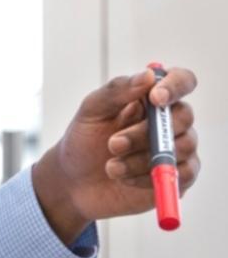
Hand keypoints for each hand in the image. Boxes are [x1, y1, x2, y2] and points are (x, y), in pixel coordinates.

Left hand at [33, 67, 201, 242]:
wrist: (74, 182)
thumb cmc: (84, 141)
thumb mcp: (91, 111)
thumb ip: (117, 90)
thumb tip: (149, 74)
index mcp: (150, 98)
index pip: (181, 80)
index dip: (176, 85)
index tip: (155, 98)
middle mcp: (169, 120)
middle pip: (183, 116)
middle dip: (145, 133)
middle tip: (113, 144)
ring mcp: (177, 148)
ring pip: (183, 147)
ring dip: (142, 159)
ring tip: (111, 167)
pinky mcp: (179, 177)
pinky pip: (182, 174)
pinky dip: (149, 177)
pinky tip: (124, 178)